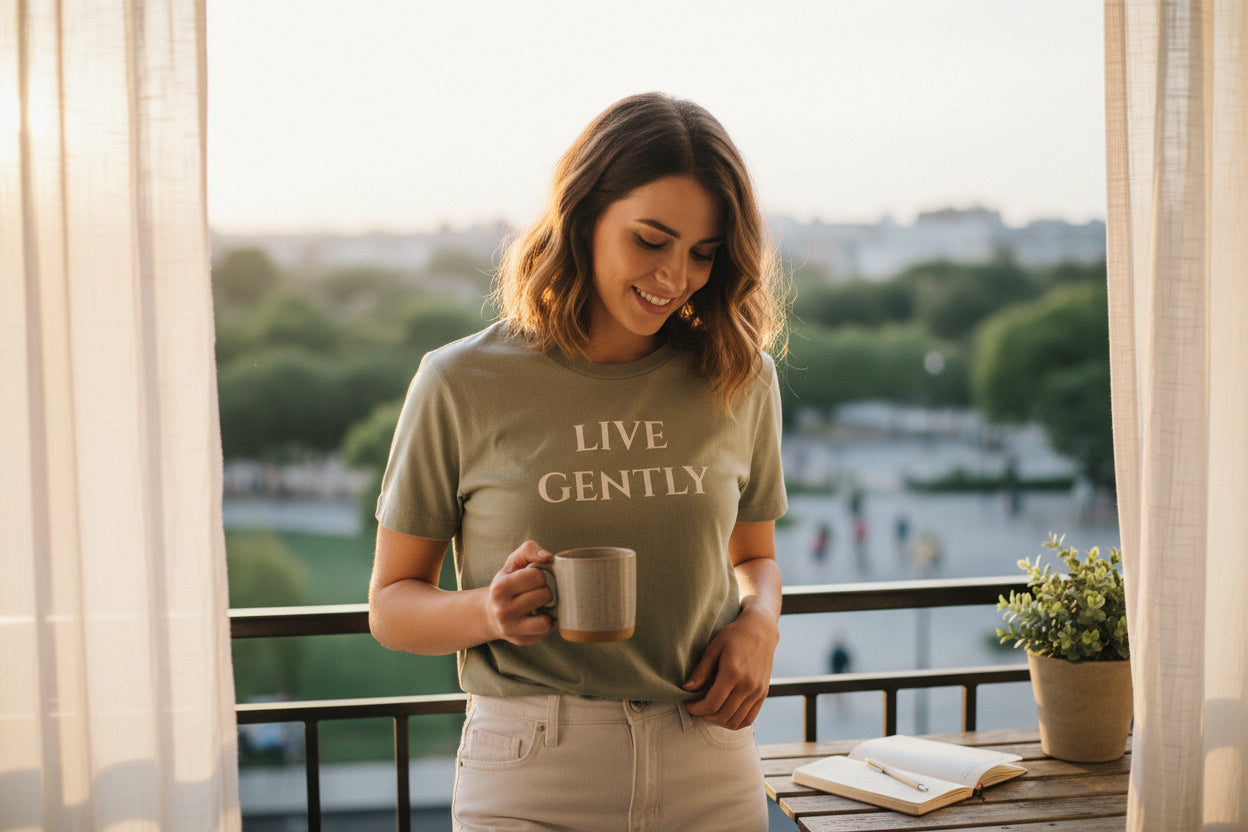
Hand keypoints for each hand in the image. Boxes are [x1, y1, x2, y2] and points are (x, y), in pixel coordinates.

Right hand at [484, 541, 554, 645]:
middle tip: (535, 592)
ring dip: (547, 609)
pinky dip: (547, 622)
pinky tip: (538, 617)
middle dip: (544, 591)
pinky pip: (546, 631)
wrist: (489, 614)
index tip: (531, 579)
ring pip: (546, 620)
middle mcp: (502, 610)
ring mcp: (512, 629)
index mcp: (500, 588)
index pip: (537, 576)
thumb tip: (547, 557)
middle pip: (545, 595)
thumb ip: (528, 550)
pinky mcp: (522, 640)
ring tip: (539, 605)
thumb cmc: (506, 584)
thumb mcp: (512, 563)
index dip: (539, 575)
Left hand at [682, 606, 779, 729]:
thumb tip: (687, 689)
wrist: (760, 630)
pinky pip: (749, 719)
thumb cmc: (734, 636)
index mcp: (733, 673)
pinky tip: (724, 714)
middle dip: (704, 716)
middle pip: (722, 715)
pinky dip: (734, 722)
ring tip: (709, 712)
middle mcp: (748, 685)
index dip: (696, 709)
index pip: (712, 703)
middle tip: (696, 708)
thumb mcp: (713, 648)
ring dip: (719, 722)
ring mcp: (758, 691)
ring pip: (735, 721)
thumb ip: (701, 671)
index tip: (688, 704)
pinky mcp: (763, 694)